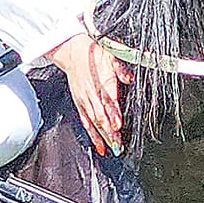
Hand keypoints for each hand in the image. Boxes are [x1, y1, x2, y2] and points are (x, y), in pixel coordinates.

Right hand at [50, 34, 128, 156]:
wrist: (74, 53)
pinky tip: (100, 146)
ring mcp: (85, 101)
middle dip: (110, 132)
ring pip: (94, 123)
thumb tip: (129, 77)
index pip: (108, 101)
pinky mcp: (80, 105)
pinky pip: (86, 123)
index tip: (118, 126)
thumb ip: (121, 69)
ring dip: (103, 137)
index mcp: (103, 83)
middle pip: (101, 116)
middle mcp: (93, 94)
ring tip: (112, 149)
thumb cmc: (95, 54)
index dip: (113, 114)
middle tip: (118, 146)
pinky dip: (93, 136)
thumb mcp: (112, 55)